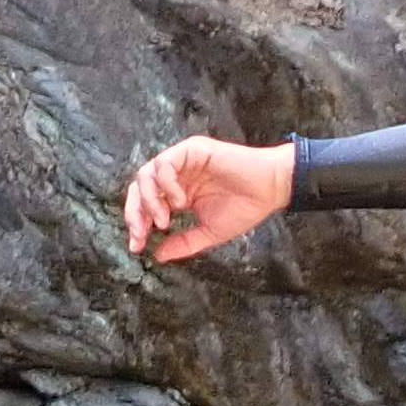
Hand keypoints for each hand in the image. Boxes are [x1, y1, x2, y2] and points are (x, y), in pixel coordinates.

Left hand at [123, 135, 293, 263]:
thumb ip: (183, 243)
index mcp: (178, 192)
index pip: (146, 203)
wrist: (270, 190)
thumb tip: (157, 256)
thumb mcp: (209, 233)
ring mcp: (183, 161)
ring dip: (150, 200)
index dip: (137, 223)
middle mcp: (177, 175)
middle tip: (142, 234)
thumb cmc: (245, 208)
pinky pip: (165, 164)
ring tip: (165, 220)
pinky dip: (166, 184)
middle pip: (139, 187)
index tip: (138, 246)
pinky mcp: (192, 150)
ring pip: (146, 174)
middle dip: (135, 213)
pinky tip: (181, 202)